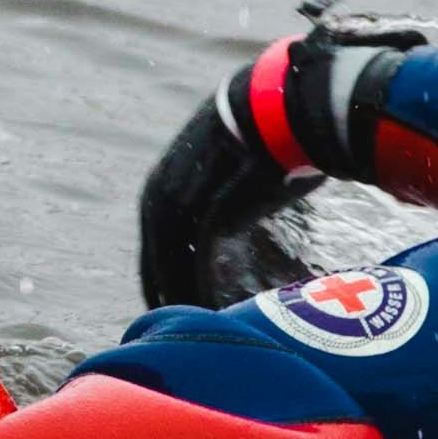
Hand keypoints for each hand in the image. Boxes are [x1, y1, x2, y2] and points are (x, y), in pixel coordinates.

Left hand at [137, 0, 428, 308]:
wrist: (284, 103)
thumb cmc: (265, 133)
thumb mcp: (225, 166)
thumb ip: (219, 199)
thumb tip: (233, 219)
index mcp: (160, 187)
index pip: (153, 248)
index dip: (161, 279)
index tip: (170, 308)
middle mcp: (161, 197)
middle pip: (157, 263)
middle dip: (166, 296)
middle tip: (177, 335)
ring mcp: (184, 204)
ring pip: (174, 267)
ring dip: (184, 299)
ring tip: (200, 332)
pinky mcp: (213, 210)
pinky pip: (201, 262)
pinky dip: (205, 289)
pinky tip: (218, 313)